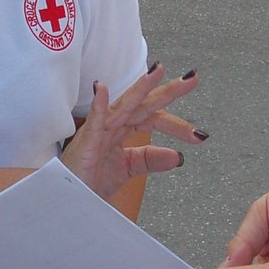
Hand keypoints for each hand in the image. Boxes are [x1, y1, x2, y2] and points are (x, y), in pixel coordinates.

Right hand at [59, 64, 204, 200]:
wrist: (69, 197)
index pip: (154, 119)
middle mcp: (114, 125)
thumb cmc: (90, 178)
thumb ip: (151, 159)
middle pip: (145, 105)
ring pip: (125, 106)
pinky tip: (103, 88)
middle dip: (168, 91)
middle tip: (193, 78)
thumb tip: (178, 156)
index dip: (177, 125)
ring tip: (158, 70)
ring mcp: (100, 130)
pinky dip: (99, 104)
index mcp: (123, 129)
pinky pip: (94, 120)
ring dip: (141, 87)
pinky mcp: (87, 141)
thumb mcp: (128, 168)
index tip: (199, 135)